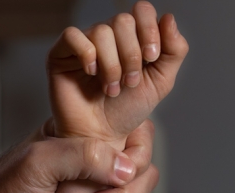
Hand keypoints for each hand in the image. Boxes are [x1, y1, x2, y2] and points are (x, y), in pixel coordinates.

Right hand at [48, 1, 187, 143]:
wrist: (101, 137)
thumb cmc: (126, 111)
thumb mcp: (160, 82)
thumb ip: (174, 51)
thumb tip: (169, 18)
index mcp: (132, 37)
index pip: (141, 11)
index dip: (149, 30)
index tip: (151, 57)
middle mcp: (108, 36)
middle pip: (123, 20)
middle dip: (131, 55)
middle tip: (129, 82)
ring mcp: (84, 43)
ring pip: (101, 31)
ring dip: (112, 65)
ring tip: (110, 89)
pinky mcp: (61, 54)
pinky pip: (72, 36)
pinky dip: (87, 54)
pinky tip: (91, 73)